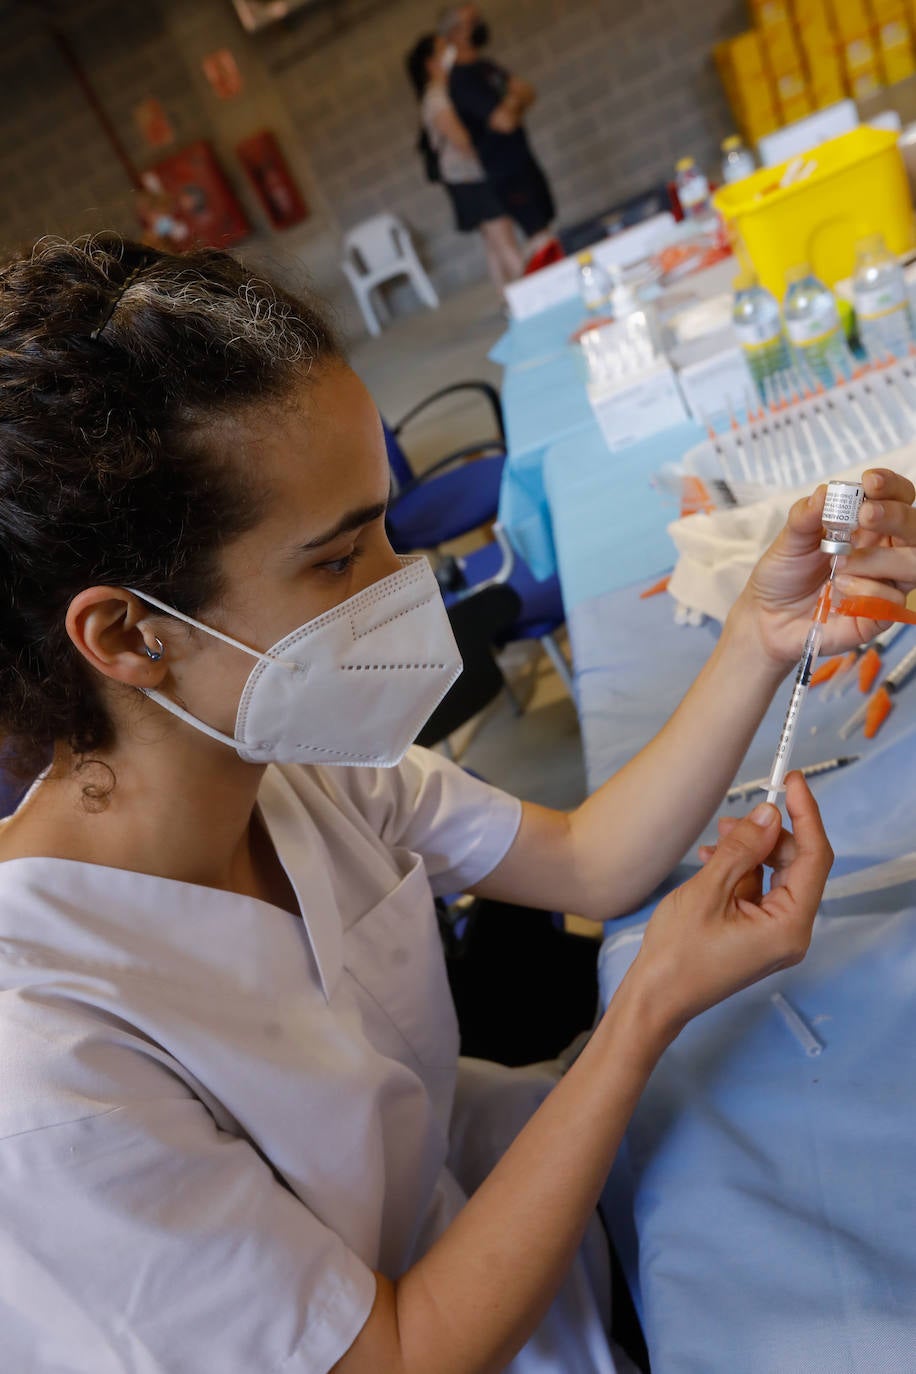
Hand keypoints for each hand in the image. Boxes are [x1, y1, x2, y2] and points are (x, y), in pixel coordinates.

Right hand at [626, 773, 832, 1041]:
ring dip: (749, 851)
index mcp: (790, 926)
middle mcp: (791, 932)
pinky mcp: (758, 934)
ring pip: (776, 875)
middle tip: (735, 815)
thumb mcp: (708, 891)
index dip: (805, 814)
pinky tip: (711, 860)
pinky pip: (759, 890)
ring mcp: (775, 935)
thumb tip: (769, 813)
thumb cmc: (678, 953)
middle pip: (797, 865)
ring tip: (715, 839)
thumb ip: (741, 849)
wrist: (656, 997)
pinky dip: (739, 870)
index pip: (814, 857)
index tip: (791, 781)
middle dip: (768, 834)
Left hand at [736, 469, 915, 670]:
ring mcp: (885, 582)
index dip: (891, 487)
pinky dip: (867, 591)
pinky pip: (893, 598)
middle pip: (915, 527)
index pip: (899, 498)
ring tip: (839, 564)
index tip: (869, 482)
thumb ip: (807, 515)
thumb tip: (826, 492)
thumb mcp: (790, 539)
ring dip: (878, 559)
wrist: (768, 616)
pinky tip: (840, 592)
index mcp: (869, 526)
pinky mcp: (879, 613)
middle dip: (896, 516)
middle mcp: (885, 551)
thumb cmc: (786, 573)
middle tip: (865, 514)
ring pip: (913, 562)